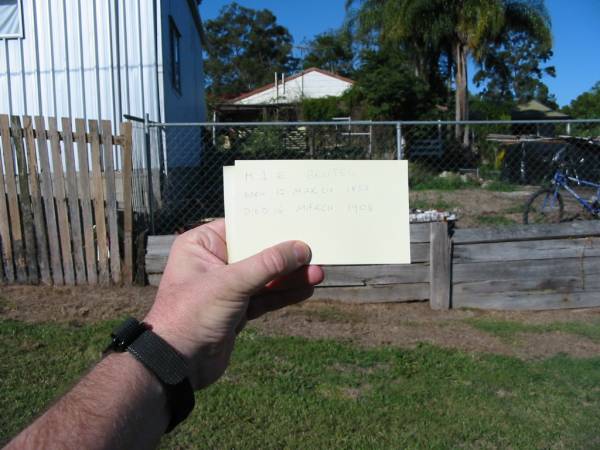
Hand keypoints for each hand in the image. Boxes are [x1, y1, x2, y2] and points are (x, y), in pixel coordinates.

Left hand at [144, 219, 323, 389]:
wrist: (176, 366)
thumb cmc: (191, 315)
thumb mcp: (231, 283)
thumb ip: (268, 265)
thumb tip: (301, 249)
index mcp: (201, 245)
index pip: (241, 227)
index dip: (268, 224)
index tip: (297, 219)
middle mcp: (213, 262)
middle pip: (257, 252)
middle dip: (286, 254)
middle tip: (315, 250)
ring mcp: (226, 288)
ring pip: (264, 277)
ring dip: (290, 276)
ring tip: (318, 273)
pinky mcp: (236, 310)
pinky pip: (265, 297)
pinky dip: (284, 294)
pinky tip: (305, 289)